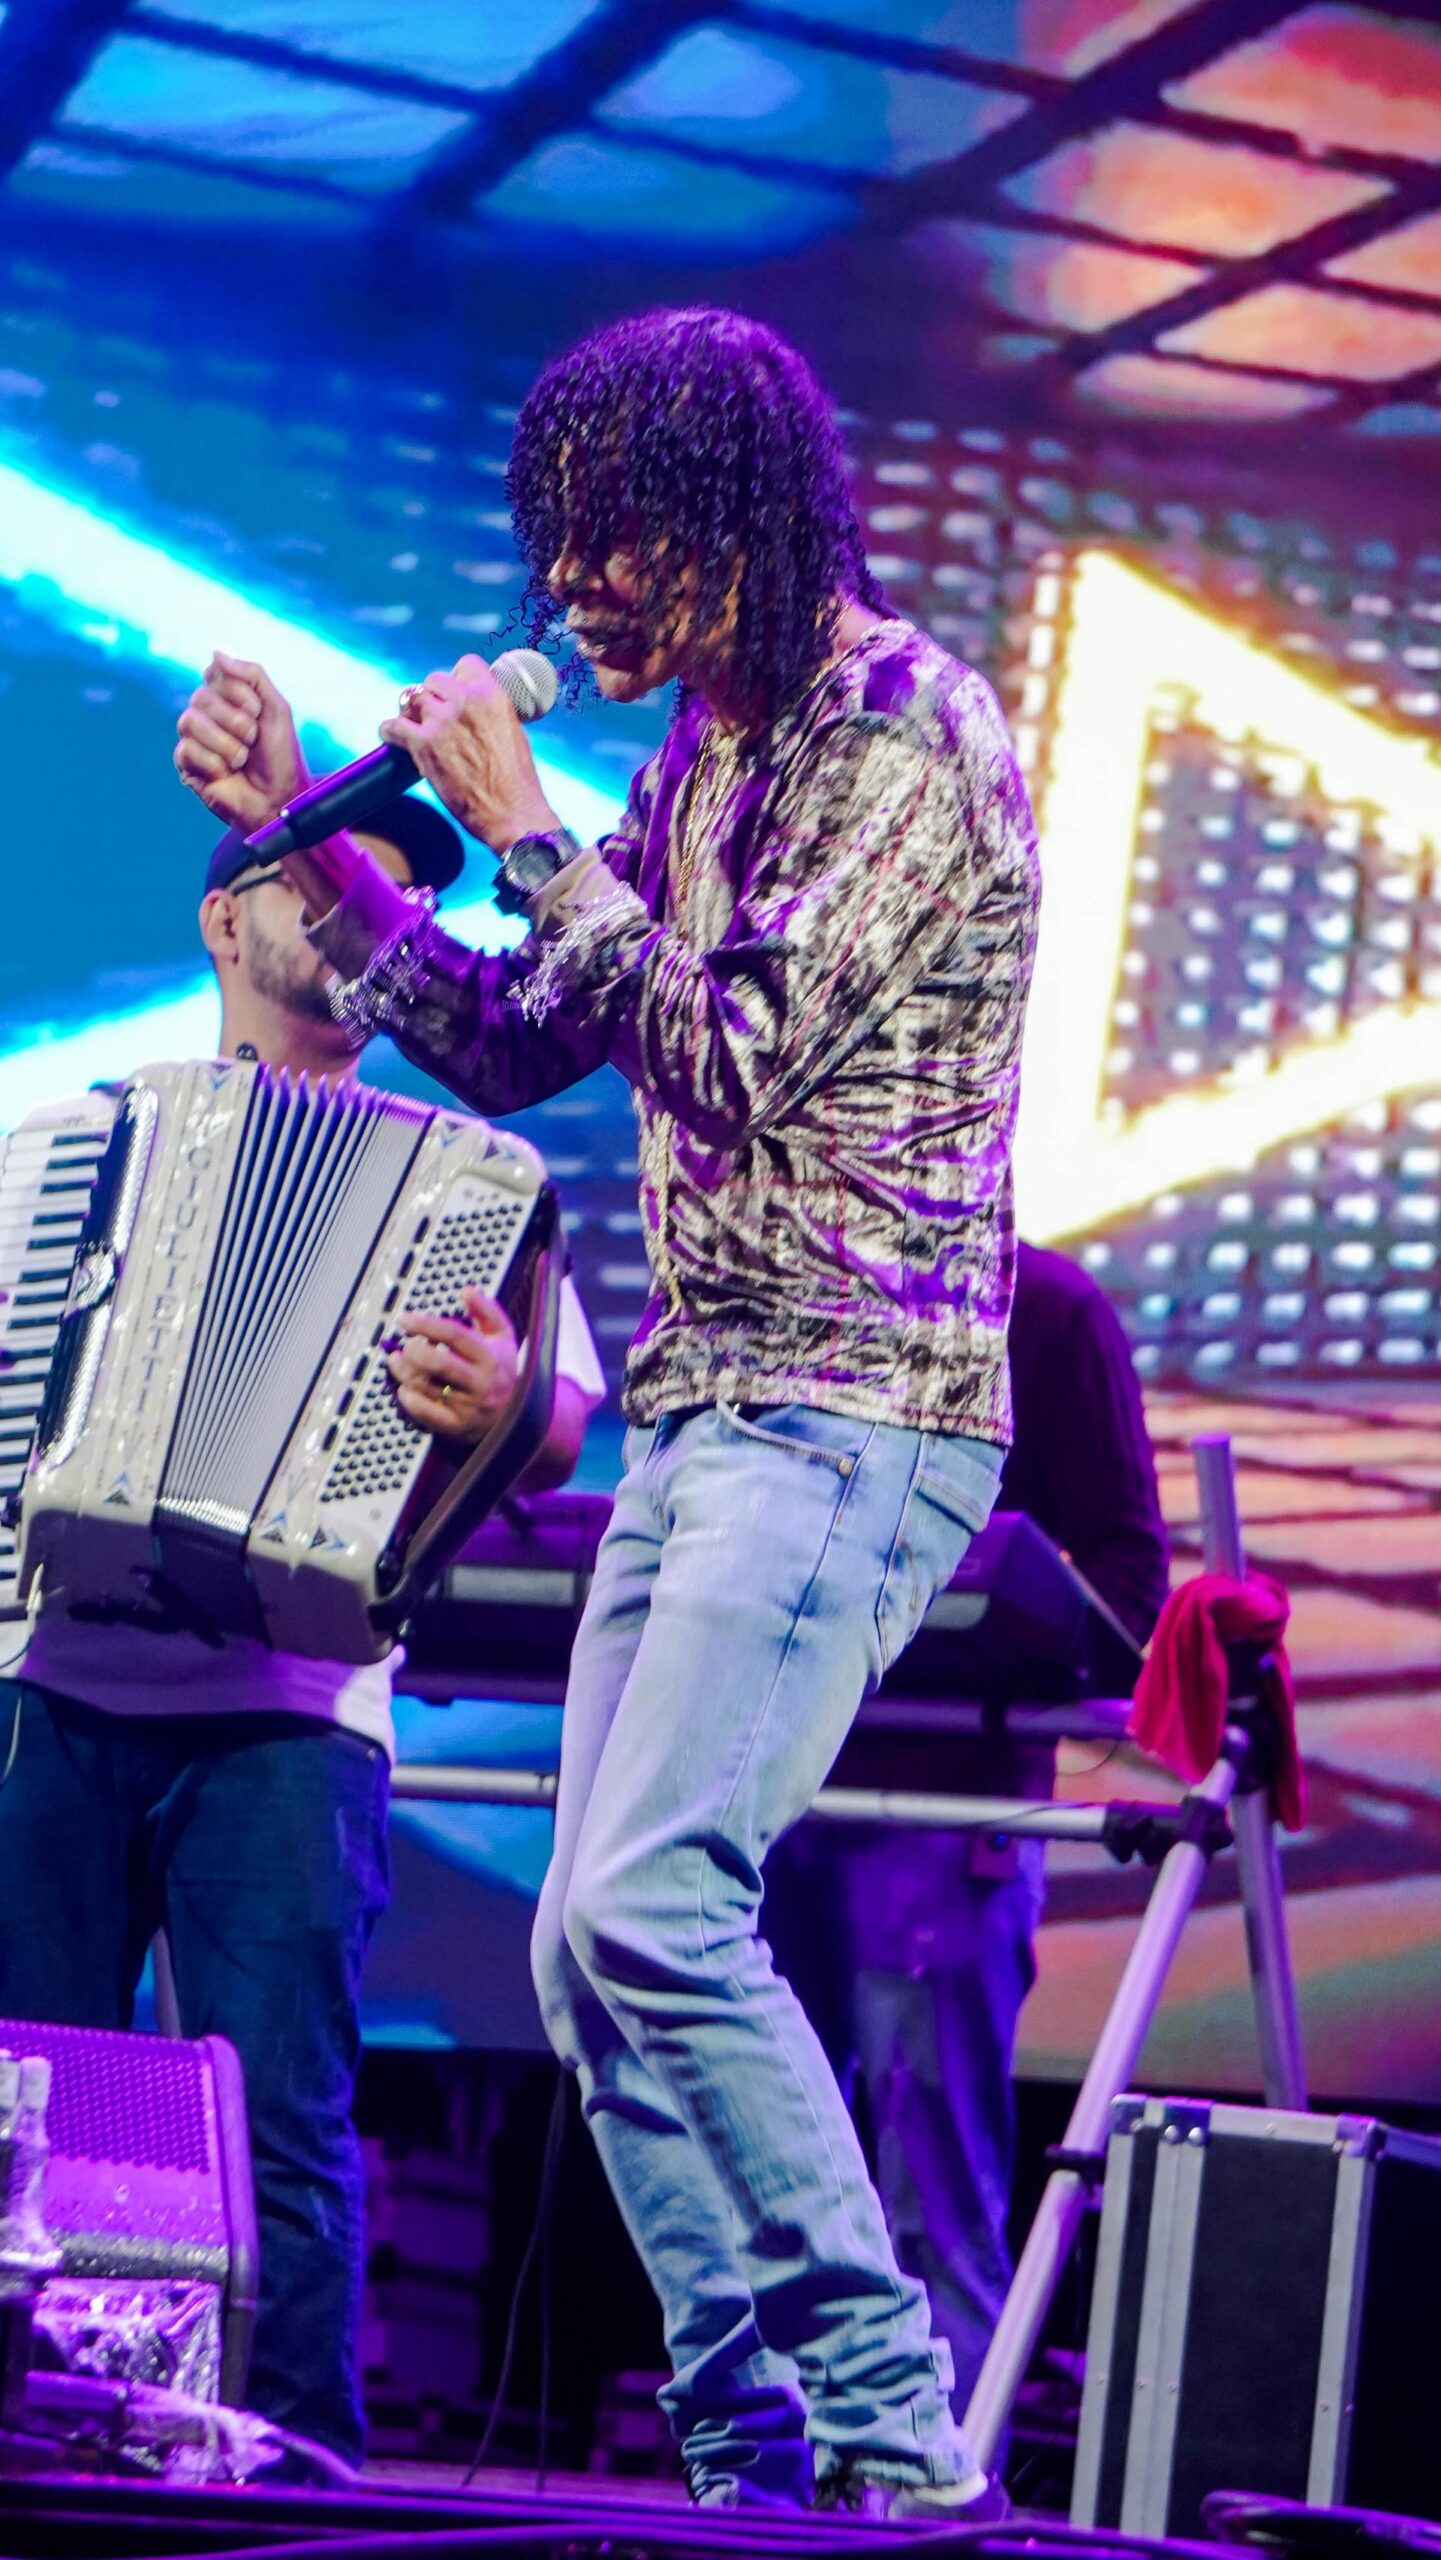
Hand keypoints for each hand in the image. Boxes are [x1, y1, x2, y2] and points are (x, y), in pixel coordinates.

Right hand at [174, 652, 307, 829]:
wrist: (279, 799)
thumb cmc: (280, 756)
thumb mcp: (277, 708)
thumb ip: (252, 674)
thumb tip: (216, 651)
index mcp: (227, 696)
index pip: (215, 673)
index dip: (239, 693)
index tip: (258, 713)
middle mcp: (206, 713)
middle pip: (201, 697)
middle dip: (236, 721)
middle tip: (253, 740)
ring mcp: (194, 738)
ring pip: (189, 722)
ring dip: (226, 744)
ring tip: (242, 759)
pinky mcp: (186, 764)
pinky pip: (186, 750)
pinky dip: (214, 764)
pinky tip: (226, 773)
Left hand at [378, 656, 556, 850]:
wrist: (512, 813)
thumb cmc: (516, 781)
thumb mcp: (512, 731)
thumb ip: (489, 712)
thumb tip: (473, 709)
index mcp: (492, 694)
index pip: (465, 664)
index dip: (457, 679)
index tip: (453, 695)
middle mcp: (465, 701)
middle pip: (433, 680)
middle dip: (431, 697)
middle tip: (432, 716)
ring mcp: (441, 721)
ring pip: (411, 700)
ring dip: (410, 713)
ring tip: (412, 727)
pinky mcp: (423, 745)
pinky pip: (393, 726)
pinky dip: (389, 731)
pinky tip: (391, 736)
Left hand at [386, 1286, 517, 1444]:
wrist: (517, 1419)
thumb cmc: (502, 1370)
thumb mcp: (503, 1338)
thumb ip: (487, 1311)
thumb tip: (467, 1290)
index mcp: (490, 1356)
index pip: (454, 1335)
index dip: (426, 1324)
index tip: (405, 1319)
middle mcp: (480, 1382)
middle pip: (440, 1363)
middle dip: (414, 1351)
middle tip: (403, 1344)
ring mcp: (468, 1407)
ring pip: (427, 1387)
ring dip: (404, 1372)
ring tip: (395, 1361)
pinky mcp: (457, 1426)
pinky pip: (427, 1414)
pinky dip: (409, 1400)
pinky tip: (403, 1388)